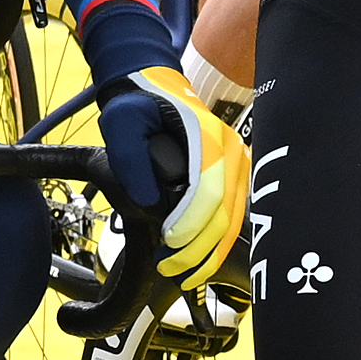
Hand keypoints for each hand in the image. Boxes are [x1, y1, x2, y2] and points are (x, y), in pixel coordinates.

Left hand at [96, 66, 245, 286]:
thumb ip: (131, 160)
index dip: (191, 224)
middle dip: (200, 248)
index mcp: (207, 136)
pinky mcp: (236, 175)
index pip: (209, 191)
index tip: (168, 244)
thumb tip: (149, 202)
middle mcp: (232, 150)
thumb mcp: (122, 122)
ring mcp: (239, 163)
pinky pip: (235, 215)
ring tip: (184, 273)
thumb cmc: (138, 104)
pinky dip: (219, 241)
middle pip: (226, 213)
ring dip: (212, 252)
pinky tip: (201, 259)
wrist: (154, 86)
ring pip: (236, 219)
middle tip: (170, 268)